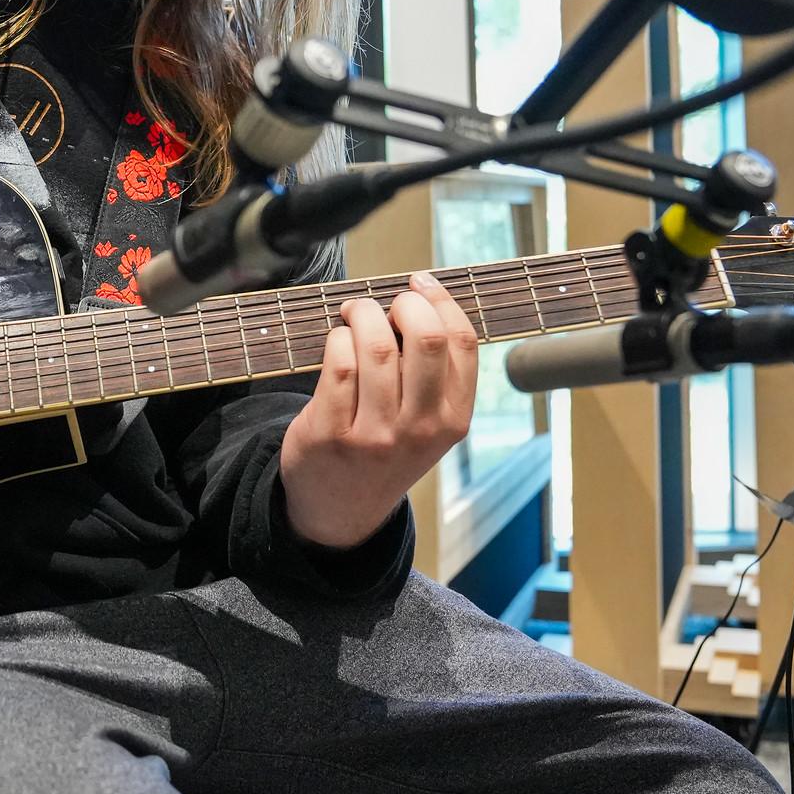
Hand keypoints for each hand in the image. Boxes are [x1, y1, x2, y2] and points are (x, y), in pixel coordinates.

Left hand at [278, 272, 478, 548]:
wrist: (340, 509)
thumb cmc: (385, 447)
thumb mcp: (428, 424)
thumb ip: (435, 373)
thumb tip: (424, 295)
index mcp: (453, 421)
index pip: (462, 343)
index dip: (441, 300)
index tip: (420, 283)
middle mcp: (420, 429)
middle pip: (425, 338)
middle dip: (404, 303)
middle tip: (385, 304)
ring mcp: (375, 435)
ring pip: (377, 345)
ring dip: (362, 315)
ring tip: (353, 316)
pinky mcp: (331, 433)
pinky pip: (338, 364)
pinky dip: (337, 340)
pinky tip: (337, 343)